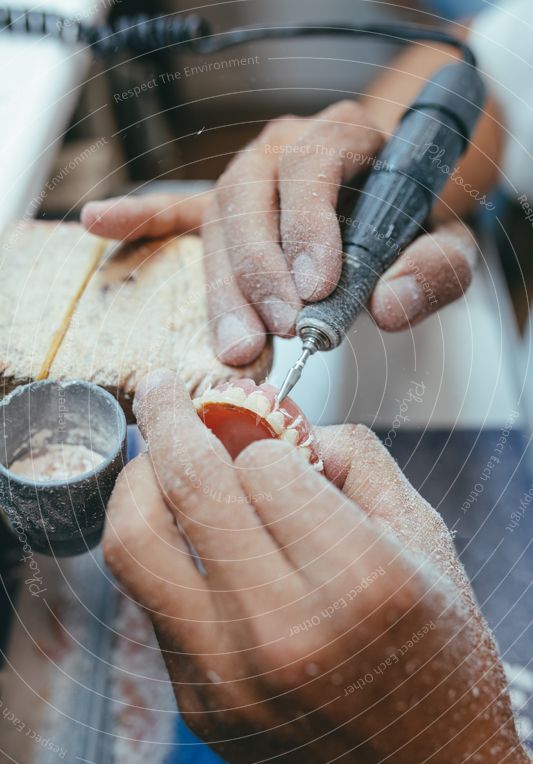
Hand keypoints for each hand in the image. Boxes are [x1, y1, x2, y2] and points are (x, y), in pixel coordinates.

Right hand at [82, 101, 476, 366]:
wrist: (398, 204)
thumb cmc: (417, 225)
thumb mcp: (449, 245)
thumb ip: (433, 270)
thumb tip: (387, 307)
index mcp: (345, 137)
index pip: (312, 165)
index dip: (308, 225)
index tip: (316, 287)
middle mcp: (286, 148)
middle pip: (250, 198)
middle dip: (258, 274)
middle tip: (274, 335)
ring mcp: (250, 176)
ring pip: (217, 220)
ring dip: (222, 288)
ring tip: (237, 346)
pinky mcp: (225, 207)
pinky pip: (176, 209)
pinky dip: (140, 219)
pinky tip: (100, 224)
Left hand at [102, 369, 531, 763]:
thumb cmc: (439, 664)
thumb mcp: (429, 548)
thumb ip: (360, 466)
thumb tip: (288, 426)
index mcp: (359, 583)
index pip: (265, 465)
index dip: (264, 438)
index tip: (268, 436)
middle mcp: (284, 631)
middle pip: (188, 488)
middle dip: (167, 417)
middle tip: (162, 389)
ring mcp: (229, 674)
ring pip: (135, 543)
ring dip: (137, 480)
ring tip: (152, 455)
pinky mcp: (198, 700)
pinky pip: (151, 598)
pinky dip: (159, 547)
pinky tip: (184, 533)